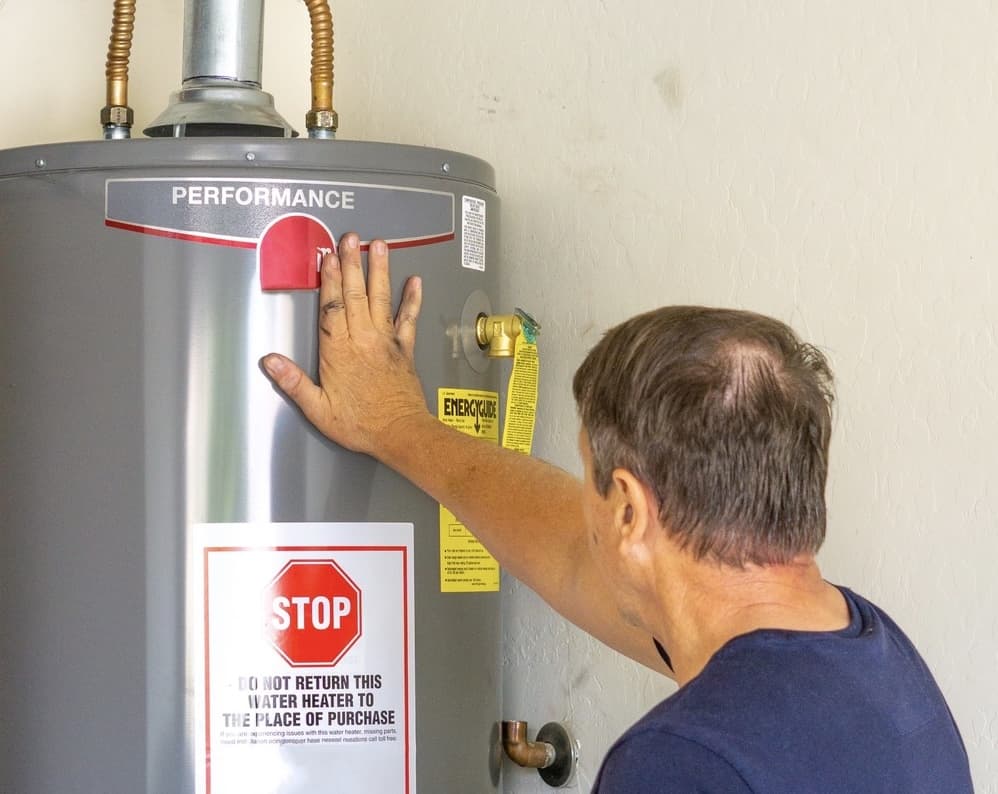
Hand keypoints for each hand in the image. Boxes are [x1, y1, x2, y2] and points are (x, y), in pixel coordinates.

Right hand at [261, 231, 427, 456]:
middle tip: (350, 238)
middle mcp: (363, 340)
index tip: (327, 258)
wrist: (400, 433)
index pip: (332, 308)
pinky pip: (408, 319)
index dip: (329, 281)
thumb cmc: (360, 424)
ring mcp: (386, 342)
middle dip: (352, 264)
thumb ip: (294, 383)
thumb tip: (270, 361)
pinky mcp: (404, 349)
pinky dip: (412, 299)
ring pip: (381, 299)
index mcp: (339, 352)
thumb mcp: (318, 410)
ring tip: (379, 246)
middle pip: (355, 295)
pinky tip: (415, 281)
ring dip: (379, 271)